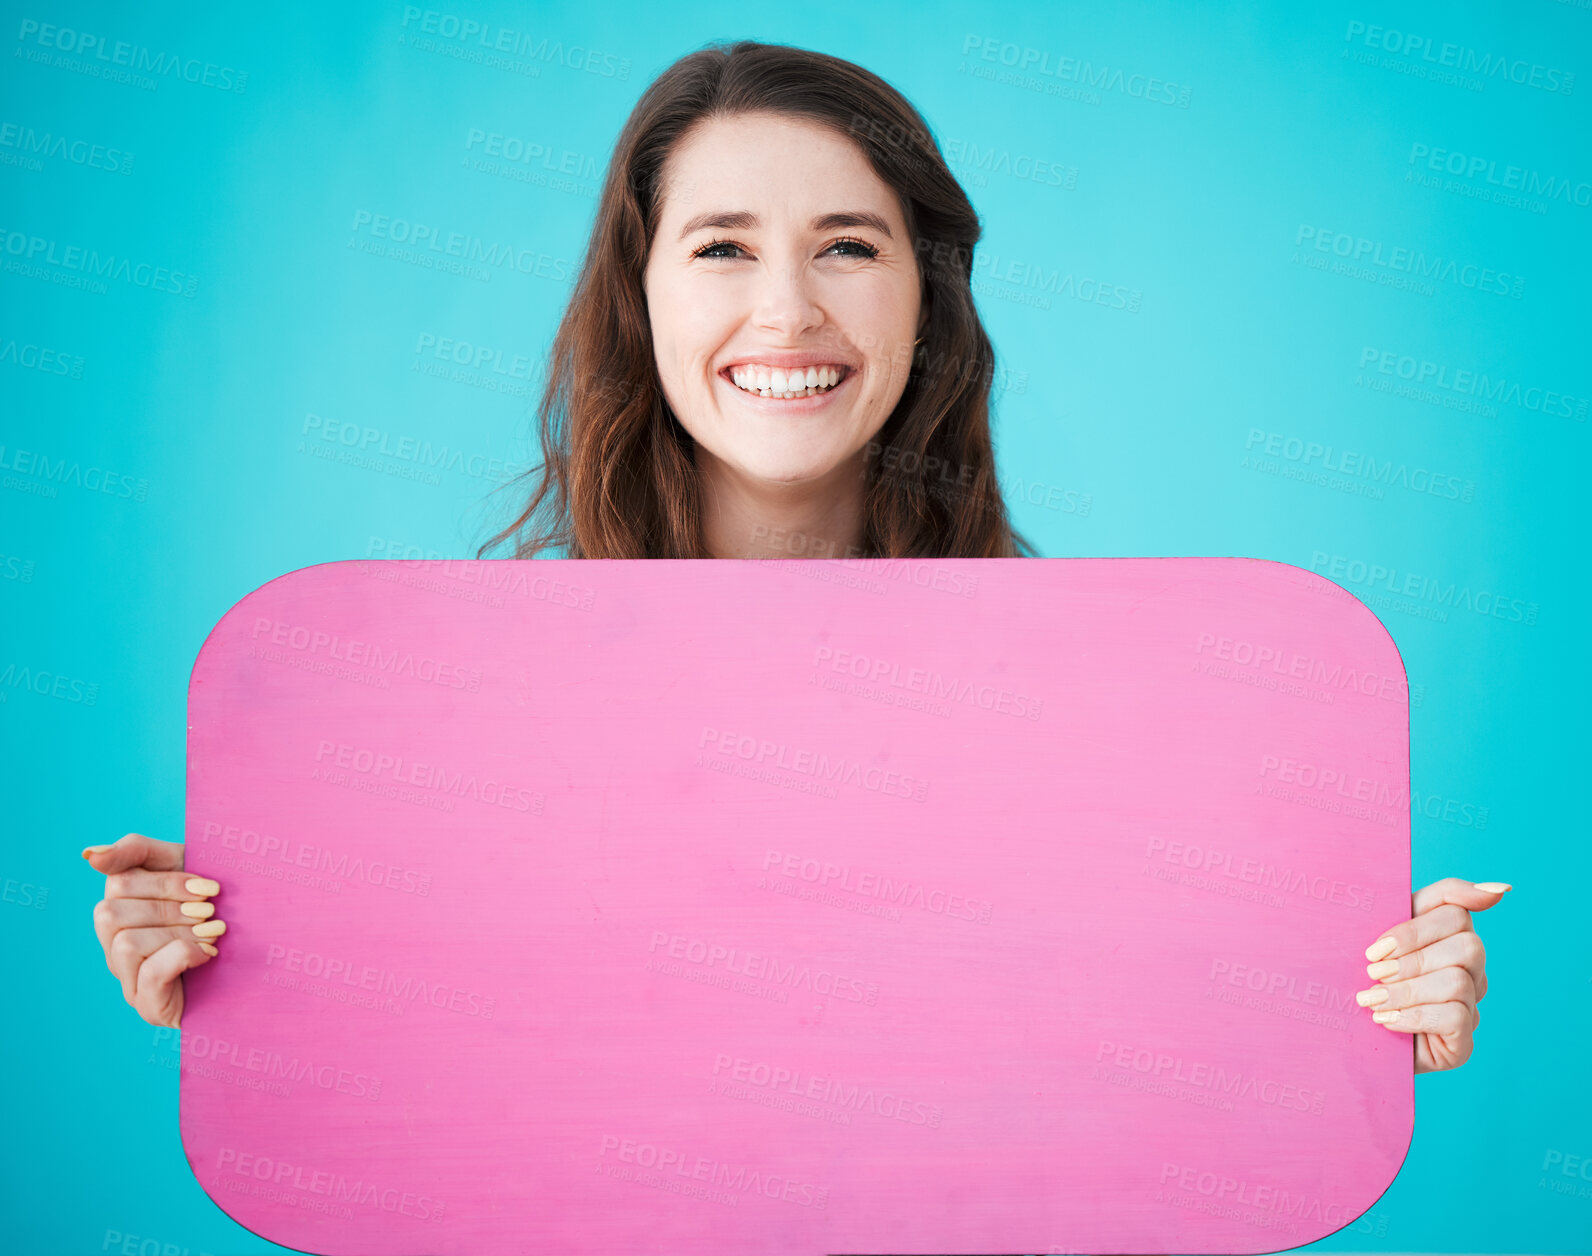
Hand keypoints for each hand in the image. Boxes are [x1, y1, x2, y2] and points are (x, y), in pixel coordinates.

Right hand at [84, 833, 225, 1027]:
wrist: (261, 959)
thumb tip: (90, 855)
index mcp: (122, 907)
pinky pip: (150, 974)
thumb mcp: (186, 867)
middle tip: (210, 912)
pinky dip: (183, 955)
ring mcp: (128, 978)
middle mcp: (115, 944)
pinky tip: (208, 953)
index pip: (118, 881)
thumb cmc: (221, 906)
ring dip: (179, 933)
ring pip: (126, 943)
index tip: (210, 888)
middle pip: (111, 912)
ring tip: (213, 933)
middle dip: (170, 907)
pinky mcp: (148, 1005)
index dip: (166, 881)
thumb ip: (137, 851)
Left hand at [1355, 877, 1510, 1071]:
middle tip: (1372, 971)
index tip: (1377, 947)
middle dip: (1411, 957)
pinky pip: (1455, 1016)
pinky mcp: (1464, 1042)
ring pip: (1458, 981)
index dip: (1417, 925)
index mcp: (1444, 934)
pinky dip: (1413, 1016)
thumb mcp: (1374, 940)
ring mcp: (1471, 1006)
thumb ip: (1408, 907)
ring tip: (1372, 999)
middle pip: (1468, 944)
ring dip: (1406, 990)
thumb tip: (1492, 886)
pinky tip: (1386, 1020)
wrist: (1347, 1039)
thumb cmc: (1361, 980)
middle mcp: (1468, 968)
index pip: (1455, 906)